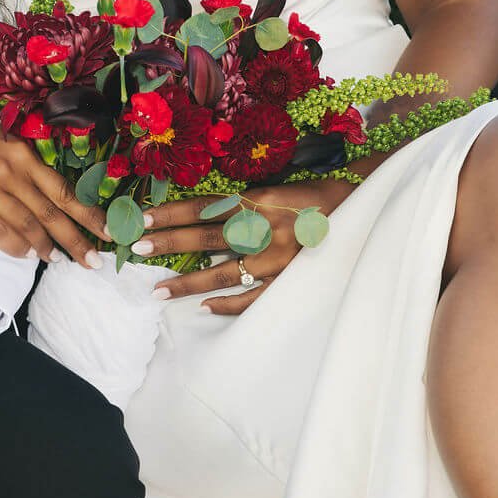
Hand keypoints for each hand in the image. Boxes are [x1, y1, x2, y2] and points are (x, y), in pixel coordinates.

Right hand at [0, 102, 110, 265]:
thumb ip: (22, 158)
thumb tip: (47, 184)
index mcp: (22, 152)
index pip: (64, 189)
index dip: (88, 215)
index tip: (107, 232)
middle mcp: (10, 170)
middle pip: (52, 213)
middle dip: (76, 241)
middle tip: (93, 262)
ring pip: (27, 226)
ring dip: (45, 247)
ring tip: (56, 260)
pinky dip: (15, 247)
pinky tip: (25, 255)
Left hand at [137, 178, 356, 314]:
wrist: (357, 210)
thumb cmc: (310, 197)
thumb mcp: (271, 190)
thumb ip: (239, 203)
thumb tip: (199, 215)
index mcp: (257, 201)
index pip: (203, 208)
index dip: (172, 213)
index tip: (143, 217)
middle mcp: (263, 230)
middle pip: (206, 239)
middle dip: (169, 243)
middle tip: (139, 248)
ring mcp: (275, 260)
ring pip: (222, 274)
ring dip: (188, 282)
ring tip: (159, 290)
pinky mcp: (287, 280)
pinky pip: (253, 298)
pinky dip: (228, 304)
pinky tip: (204, 308)